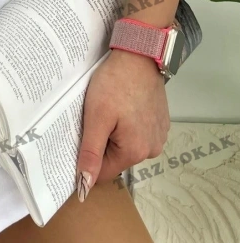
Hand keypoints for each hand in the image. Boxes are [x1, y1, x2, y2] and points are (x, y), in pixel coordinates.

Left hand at [75, 49, 169, 199]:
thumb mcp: (96, 118)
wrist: (139, 55)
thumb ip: (90, 154)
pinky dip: (127, 123)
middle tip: (96, 117)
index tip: (82, 136)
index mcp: (135, 152)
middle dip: (102, 142)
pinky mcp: (160, 123)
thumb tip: (85, 187)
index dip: (88, 159)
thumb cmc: (116, 83)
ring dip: (114, 132)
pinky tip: (123, 105)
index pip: (103, 173)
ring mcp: (158, 135)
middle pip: (115, 158)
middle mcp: (151, 149)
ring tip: (111, 109)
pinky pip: (137, 132)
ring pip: (126, 145)